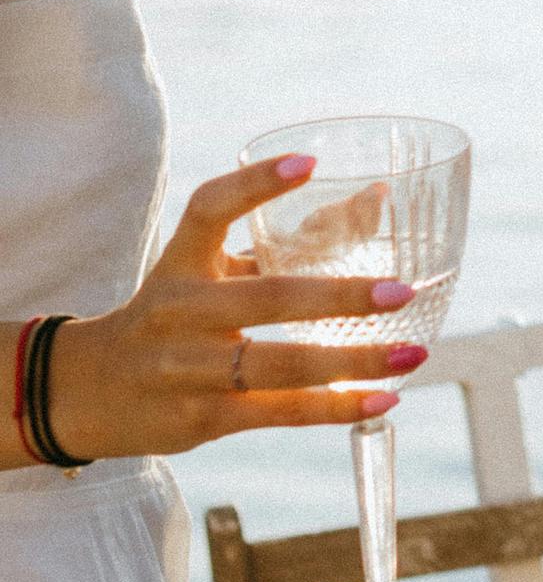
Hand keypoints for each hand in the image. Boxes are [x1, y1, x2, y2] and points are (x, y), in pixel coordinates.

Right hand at [38, 154, 426, 461]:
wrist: (89, 394)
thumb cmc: (174, 318)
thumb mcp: (210, 272)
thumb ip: (286, 242)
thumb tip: (378, 202)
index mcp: (180, 262)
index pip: (207, 210)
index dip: (255, 185)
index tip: (309, 164)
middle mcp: (179, 311)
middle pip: (265, 298)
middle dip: (339, 297)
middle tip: (403, 291)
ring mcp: (187, 369)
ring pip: (279, 364)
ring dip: (353, 361)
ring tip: (413, 353)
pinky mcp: (202, 418)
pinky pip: (279, 412)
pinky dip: (335, 407)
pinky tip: (383, 397)